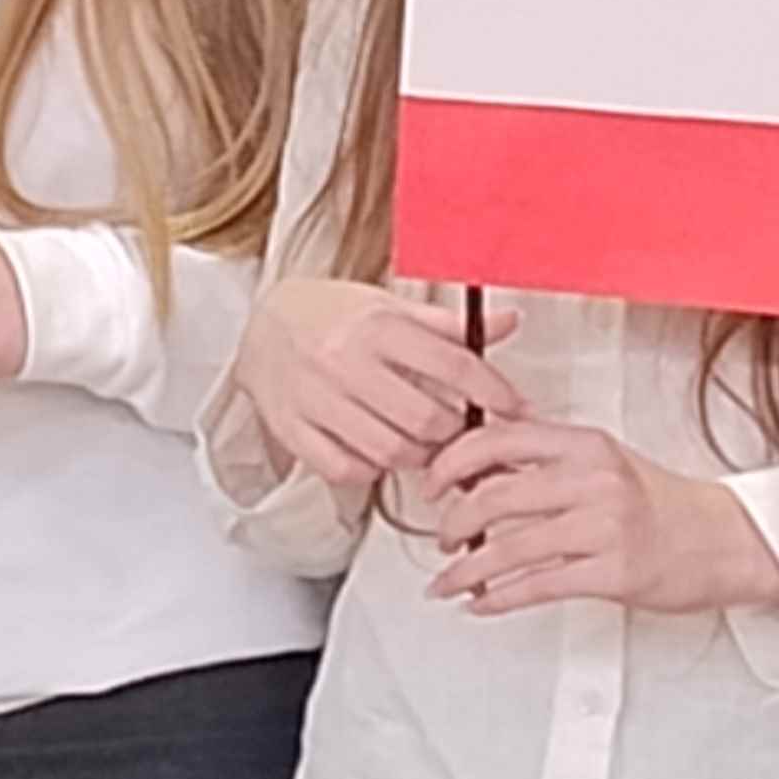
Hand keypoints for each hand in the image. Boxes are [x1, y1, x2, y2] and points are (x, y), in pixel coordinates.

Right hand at [232, 278, 519, 487]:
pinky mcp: (293, 431)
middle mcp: (345, 361)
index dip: (493, 391)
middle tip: (458, 428)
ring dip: (418, 456)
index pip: (452, 363)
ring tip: (422, 442)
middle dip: (453, 432)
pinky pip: (347, 470)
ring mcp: (315, 399)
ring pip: (390, 452)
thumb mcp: (390, 308)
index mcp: (377, 324)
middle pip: (425, 420)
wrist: (262, 323)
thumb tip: (510, 322)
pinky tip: (378, 450)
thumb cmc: (334, 315)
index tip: (516, 408)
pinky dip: (372, 469)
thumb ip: (448, 326)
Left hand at [419, 416, 778, 616]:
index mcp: (582, 444)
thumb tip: (478, 463)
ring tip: (448, 581)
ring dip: (467, 570)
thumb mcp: (601, 461)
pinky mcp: (613, 573)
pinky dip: (499, 598)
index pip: (497, 439)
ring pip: (510, 547)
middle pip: (494, 496)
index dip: (452, 462)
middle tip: (441, 539)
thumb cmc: (658, 501)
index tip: (432, 483)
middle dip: (453, 523)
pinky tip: (482, 604)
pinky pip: (538, 586)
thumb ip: (544, 458)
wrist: (721, 538)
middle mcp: (591, 479)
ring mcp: (603, 526)